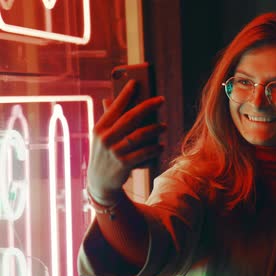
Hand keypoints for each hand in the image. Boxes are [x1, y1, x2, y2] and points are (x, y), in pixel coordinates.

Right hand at [87, 80, 165, 203]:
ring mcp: (114, 152)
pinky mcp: (123, 164)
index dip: (125, 94)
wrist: (100, 182)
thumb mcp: (102, 136)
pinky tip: (161, 145)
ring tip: (164, 126)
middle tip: (161, 100)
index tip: (136, 82)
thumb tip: (111, 98)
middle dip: (147, 106)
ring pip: (139, 135)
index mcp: (100, 128)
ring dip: (155, 129)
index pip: (114, 107)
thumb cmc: (105, 153)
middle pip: (130, 118)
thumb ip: (109, 119)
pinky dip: (154, 148)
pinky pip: (143, 153)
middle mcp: (105, 138)